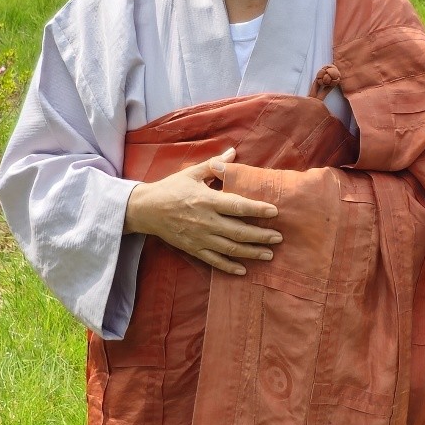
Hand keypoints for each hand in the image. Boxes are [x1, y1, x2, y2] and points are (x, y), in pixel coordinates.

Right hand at [123, 147, 280, 275]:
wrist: (145, 210)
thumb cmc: (170, 189)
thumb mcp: (191, 173)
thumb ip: (214, 165)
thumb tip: (233, 153)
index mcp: (206, 200)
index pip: (237, 206)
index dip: (257, 209)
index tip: (274, 212)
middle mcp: (205, 221)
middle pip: (238, 231)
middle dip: (261, 235)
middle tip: (279, 238)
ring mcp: (200, 238)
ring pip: (230, 249)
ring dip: (251, 252)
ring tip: (269, 254)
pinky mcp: (193, 249)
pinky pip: (214, 261)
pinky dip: (229, 267)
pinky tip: (244, 270)